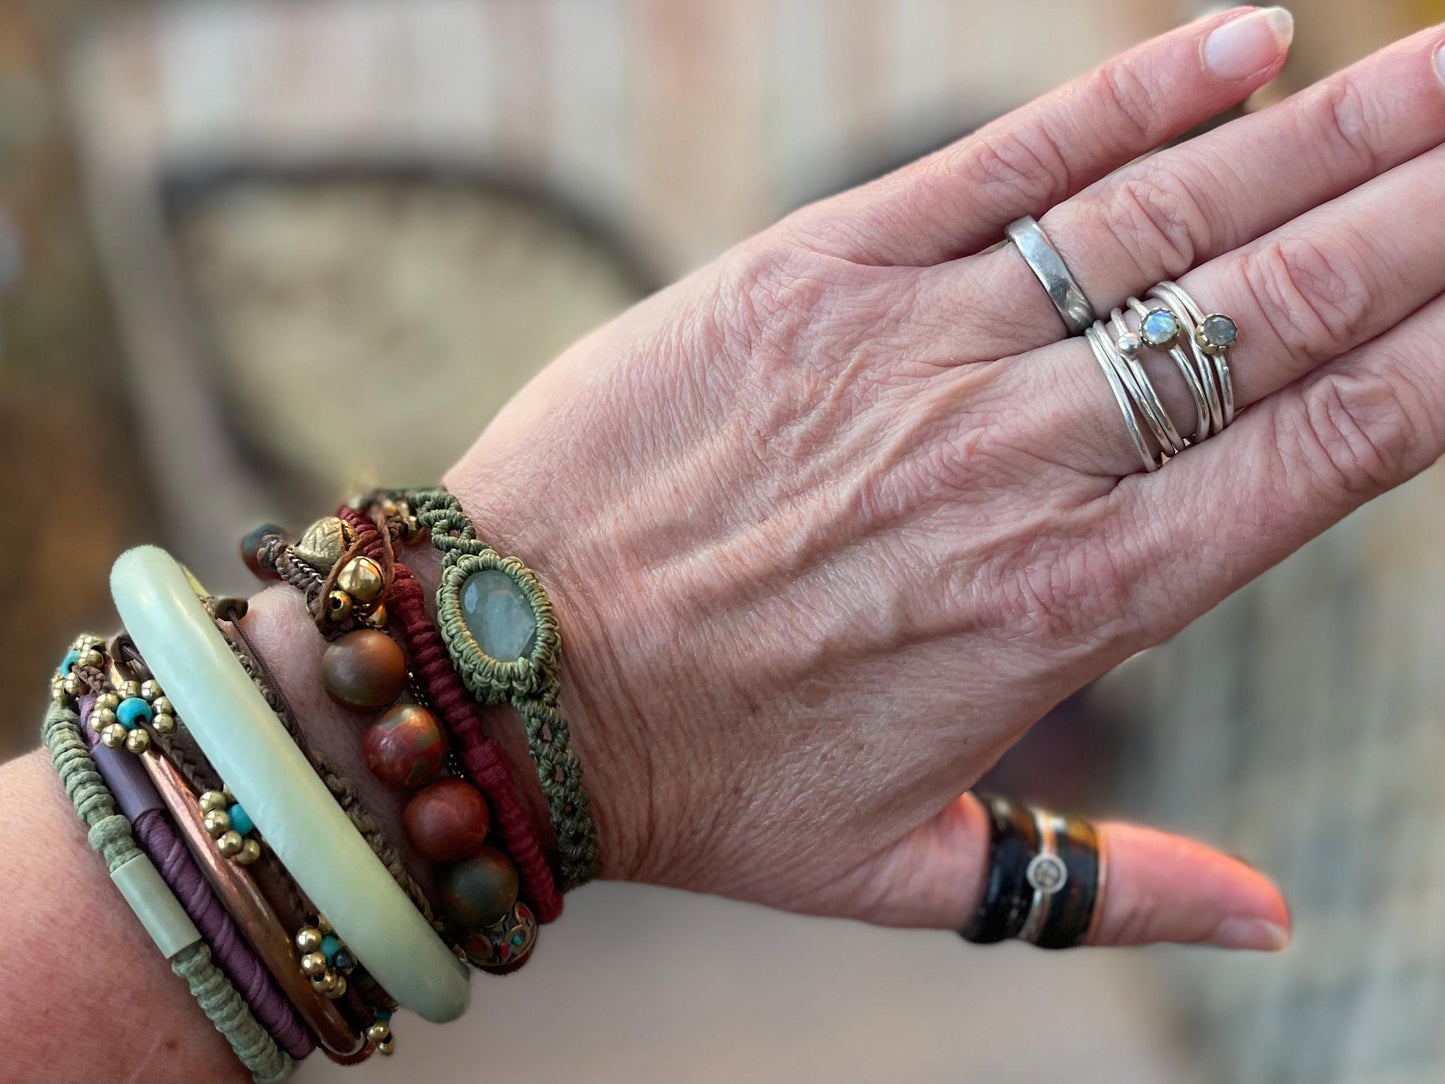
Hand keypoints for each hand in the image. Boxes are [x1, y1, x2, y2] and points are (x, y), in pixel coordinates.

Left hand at [441, 9, 1442, 948]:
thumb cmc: (705, 777)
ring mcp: (916, 356)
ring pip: (1164, 219)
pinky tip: (1241, 42)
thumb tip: (1275, 919)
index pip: (1322, 453)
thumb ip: (1100, 882)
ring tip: (1443, 67)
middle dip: (1428, 210)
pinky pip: (995, 172)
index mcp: (1072, 607)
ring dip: (1327, 131)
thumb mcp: (908, 866)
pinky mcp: (808, 278)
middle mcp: (1021, 465)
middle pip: (1279, 309)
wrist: (506, 678)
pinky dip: (1125, 101)